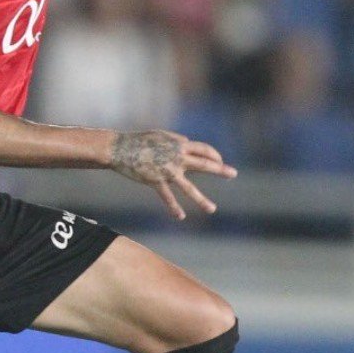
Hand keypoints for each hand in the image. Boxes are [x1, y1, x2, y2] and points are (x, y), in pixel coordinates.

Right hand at [109, 130, 236, 219]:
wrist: (119, 148)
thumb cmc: (139, 140)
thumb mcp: (161, 135)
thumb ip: (176, 140)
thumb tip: (186, 142)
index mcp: (179, 145)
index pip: (204, 150)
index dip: (214, 155)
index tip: (219, 161)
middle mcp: (177, 158)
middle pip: (204, 164)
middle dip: (221, 169)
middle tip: (234, 173)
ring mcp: (167, 171)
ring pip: (189, 188)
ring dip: (202, 200)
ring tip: (212, 209)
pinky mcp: (156, 181)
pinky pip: (168, 197)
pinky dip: (174, 208)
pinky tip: (181, 217)